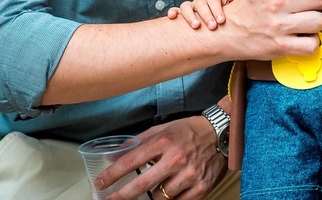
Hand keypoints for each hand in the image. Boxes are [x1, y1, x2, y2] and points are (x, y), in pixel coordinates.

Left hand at [95, 116, 224, 199]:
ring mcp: (189, 175)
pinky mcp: (201, 188)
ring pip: (159, 197)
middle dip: (121, 195)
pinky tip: (169, 191)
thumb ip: (138, 142)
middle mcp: (176, 159)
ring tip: (157, 184)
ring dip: (152, 195)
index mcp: (164, 141)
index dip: (112, 175)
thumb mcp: (163, 129)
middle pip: (141, 185)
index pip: (131, 161)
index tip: (100, 184)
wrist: (222, 133)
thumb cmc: (189, 130)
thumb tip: (114, 155)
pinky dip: (170, 199)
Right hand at [166, 0, 238, 29]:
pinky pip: (175, 11)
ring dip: (190, 15)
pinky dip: (172, 12)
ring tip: (196, 26)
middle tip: (212, 27)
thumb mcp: (231, 8)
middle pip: (200, 3)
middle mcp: (200, 1)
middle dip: (206, 15)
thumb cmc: (224, 16)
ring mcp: (190, 7)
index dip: (217, 9)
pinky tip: (172, 17)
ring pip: (186, 6)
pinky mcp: (181, 14)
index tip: (221, 21)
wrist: (216, 24)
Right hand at [216, 0, 321, 60]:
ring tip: (312, 22)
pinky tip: (306, 39)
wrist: (225, 32)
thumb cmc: (247, 4)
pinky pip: (311, 45)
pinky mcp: (280, 45)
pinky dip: (314, 44)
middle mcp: (278, 2)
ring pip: (318, 22)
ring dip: (321, 24)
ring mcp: (279, 24)